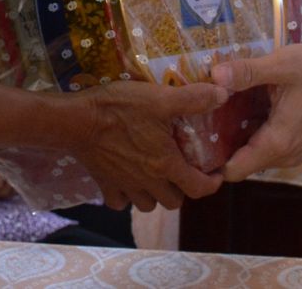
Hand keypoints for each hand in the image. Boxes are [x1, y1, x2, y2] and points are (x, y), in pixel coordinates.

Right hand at [65, 80, 228, 212]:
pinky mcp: (104, 185)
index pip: (198, 189)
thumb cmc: (121, 108)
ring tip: (158, 175)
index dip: (212, 184)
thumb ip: (194, 99)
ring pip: (148, 205)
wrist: (77, 121)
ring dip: (156, 195)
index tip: (216, 174)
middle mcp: (147, 182)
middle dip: (183, 190)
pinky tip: (129, 179)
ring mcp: (124, 186)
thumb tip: (224, 95)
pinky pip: (121, 203)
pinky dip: (127, 196)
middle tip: (184, 170)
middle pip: (174, 201)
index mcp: (165, 165)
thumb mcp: (161, 98)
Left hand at [210, 44, 301, 180]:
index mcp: (277, 142)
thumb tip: (214, 75)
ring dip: (236, 140)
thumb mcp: (281, 65)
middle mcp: (283, 156)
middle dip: (220, 146)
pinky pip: (265, 149)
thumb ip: (248, 72)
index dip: (211, 160)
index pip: (234, 171)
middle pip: (240, 163)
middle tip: (202, 120)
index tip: (195, 139)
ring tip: (220, 113)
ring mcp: (291, 154)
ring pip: (252, 157)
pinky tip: (244, 111)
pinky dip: (252, 136)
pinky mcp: (295, 146)